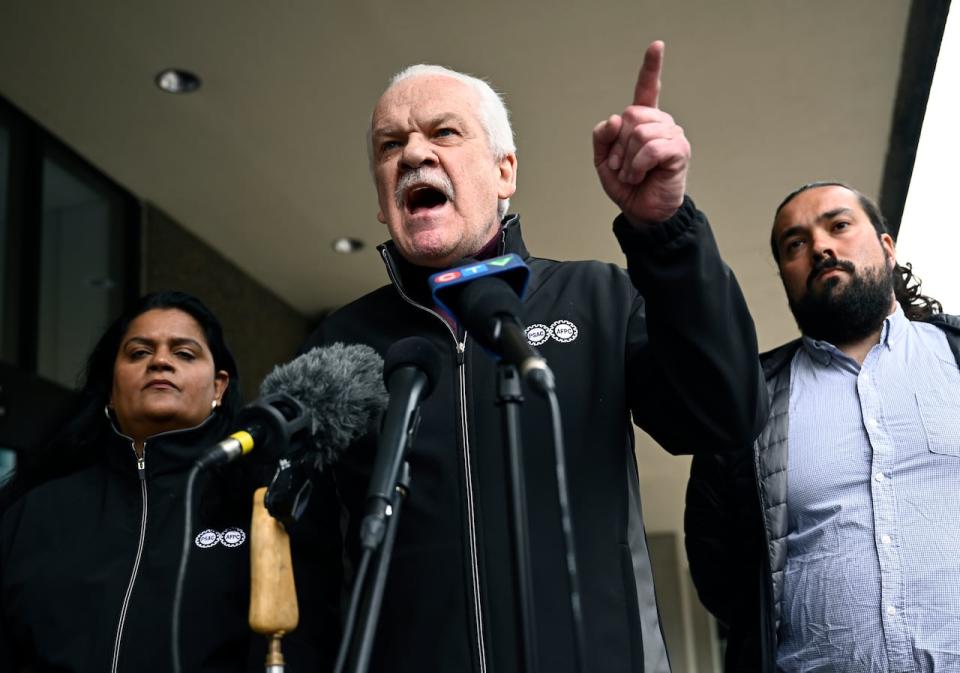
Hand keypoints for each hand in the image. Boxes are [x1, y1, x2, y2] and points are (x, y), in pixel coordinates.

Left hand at [593, 41, 690, 225]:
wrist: (642, 212)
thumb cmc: (627, 185)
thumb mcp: (604, 160)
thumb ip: (602, 137)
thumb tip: (616, 119)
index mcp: (643, 122)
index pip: (647, 90)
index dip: (651, 68)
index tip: (657, 46)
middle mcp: (660, 123)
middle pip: (631, 115)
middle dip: (618, 145)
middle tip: (621, 167)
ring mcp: (672, 135)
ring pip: (639, 132)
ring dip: (628, 160)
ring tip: (633, 174)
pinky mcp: (679, 150)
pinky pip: (650, 148)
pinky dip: (638, 165)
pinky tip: (641, 175)